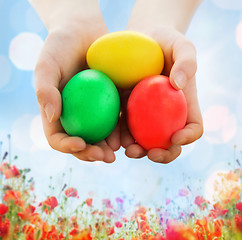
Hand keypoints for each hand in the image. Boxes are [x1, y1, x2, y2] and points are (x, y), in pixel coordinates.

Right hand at [34, 0, 119, 162]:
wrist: (84, 32)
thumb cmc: (61, 46)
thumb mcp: (47, 64)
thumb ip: (45, 90)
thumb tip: (52, 116)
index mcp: (58, 113)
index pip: (58, 137)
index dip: (67, 146)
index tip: (81, 144)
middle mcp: (76, 117)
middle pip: (82, 143)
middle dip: (92, 154)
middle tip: (107, 157)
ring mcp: (94, 112)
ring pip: (101, 136)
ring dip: (110, 147)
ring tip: (121, 150)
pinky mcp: (111, 104)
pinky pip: (117, 120)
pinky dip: (123, 130)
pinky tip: (131, 134)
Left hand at [121, 26, 202, 162]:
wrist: (142, 40)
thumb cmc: (165, 42)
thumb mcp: (181, 45)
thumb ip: (186, 61)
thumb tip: (178, 84)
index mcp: (183, 104)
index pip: (193, 126)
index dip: (188, 137)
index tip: (176, 137)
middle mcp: (166, 115)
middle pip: (168, 142)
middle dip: (162, 153)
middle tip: (149, 153)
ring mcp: (146, 115)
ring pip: (144, 140)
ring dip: (137, 150)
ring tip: (126, 149)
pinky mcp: (127, 110)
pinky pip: (124, 127)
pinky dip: (119, 136)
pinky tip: (112, 138)